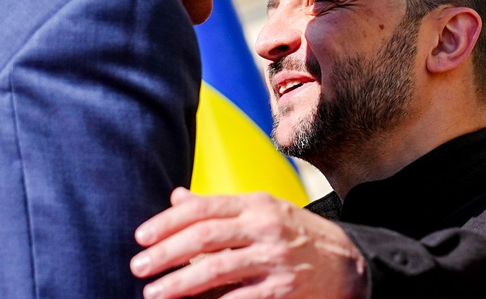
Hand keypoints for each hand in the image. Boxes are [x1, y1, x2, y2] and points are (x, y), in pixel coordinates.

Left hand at [131, 188, 367, 298]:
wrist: (347, 263)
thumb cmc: (296, 235)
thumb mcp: (261, 211)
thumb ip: (218, 207)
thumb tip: (176, 197)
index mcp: (255, 204)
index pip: (203, 208)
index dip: (167, 222)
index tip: (141, 237)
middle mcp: (264, 227)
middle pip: (204, 237)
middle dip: (166, 253)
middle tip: (138, 267)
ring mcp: (274, 259)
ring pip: (216, 270)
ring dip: (180, 284)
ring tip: (154, 293)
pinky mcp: (282, 290)